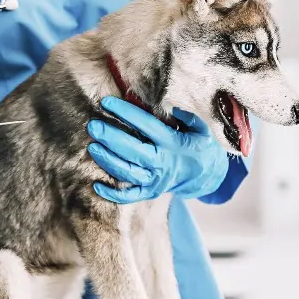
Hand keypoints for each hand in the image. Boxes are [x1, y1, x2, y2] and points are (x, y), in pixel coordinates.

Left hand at [87, 96, 228, 203]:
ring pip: (127, 172)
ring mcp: (155, 181)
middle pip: (132, 150)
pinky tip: (96, 185)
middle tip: (93, 126)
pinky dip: (112, 194)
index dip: (126, 113)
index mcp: (173, 143)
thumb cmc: (199, 148)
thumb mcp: (201, 129)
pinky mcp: (149, 193)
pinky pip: (129, 196)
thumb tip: (172, 108)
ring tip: (92, 147)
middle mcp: (162, 163)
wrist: (206, 177)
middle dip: (111, 138)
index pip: (147, 125)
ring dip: (108, 160)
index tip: (107, 102)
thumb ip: (187, 117)